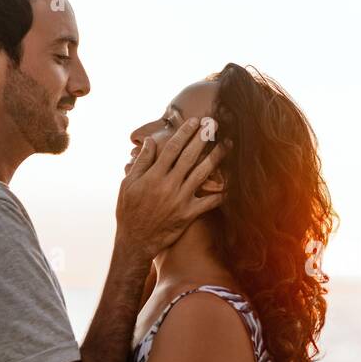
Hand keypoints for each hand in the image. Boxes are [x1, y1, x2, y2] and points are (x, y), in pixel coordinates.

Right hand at [117, 117, 224, 256]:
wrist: (135, 240)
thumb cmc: (129, 210)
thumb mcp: (128, 184)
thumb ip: (142, 162)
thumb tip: (151, 141)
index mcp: (153, 175)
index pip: (172, 148)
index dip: (185, 133)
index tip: (195, 121)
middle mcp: (169, 185)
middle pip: (190, 156)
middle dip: (203, 138)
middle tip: (215, 125)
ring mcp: (180, 200)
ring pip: (202, 174)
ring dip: (216, 158)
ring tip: (227, 145)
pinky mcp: (188, 214)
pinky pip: (208, 202)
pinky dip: (221, 193)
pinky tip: (232, 183)